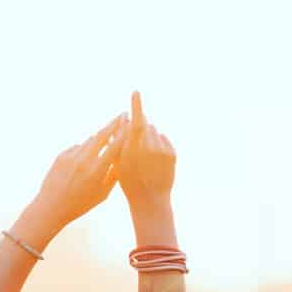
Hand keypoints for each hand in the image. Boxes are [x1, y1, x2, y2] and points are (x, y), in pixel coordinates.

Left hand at [19, 114, 125, 242]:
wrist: (50, 207)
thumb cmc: (80, 204)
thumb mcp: (102, 194)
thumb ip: (113, 174)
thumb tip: (121, 156)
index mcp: (97, 171)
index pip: (114, 146)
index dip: (124, 133)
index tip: (130, 123)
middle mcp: (83, 161)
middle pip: (101, 135)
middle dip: (113, 124)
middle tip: (121, 115)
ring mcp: (70, 157)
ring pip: (89, 140)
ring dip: (98, 137)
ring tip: (106, 135)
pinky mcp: (60, 156)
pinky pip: (77, 147)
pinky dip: (83, 149)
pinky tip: (84, 158)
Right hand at [117, 91, 174, 213]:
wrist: (150, 199)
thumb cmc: (129, 182)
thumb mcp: (118, 163)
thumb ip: (119, 142)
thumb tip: (121, 125)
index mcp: (133, 148)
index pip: (136, 121)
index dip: (136, 105)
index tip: (136, 92)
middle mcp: (149, 145)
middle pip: (145, 126)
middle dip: (140, 130)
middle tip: (135, 147)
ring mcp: (162, 149)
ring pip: (155, 132)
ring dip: (149, 138)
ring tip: (145, 157)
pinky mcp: (172, 153)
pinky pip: (164, 140)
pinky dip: (159, 145)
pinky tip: (154, 160)